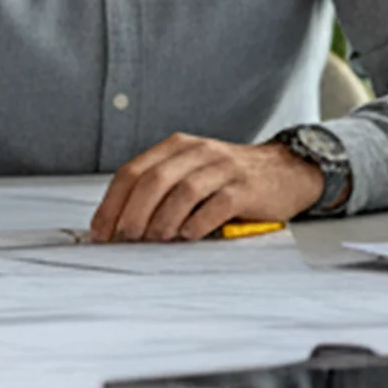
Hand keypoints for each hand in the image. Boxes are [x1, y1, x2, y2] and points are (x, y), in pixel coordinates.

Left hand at [89, 135, 326, 242]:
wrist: (287, 171)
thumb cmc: (230, 179)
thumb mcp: (191, 173)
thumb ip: (160, 190)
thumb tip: (119, 226)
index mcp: (177, 147)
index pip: (133, 171)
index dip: (112, 203)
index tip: (100, 232)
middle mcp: (198, 152)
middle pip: (154, 179)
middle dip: (133, 211)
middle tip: (126, 237)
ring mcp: (224, 169)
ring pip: (184, 191)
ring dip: (163, 219)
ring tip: (156, 240)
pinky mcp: (246, 189)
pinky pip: (218, 205)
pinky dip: (198, 223)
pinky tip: (189, 236)